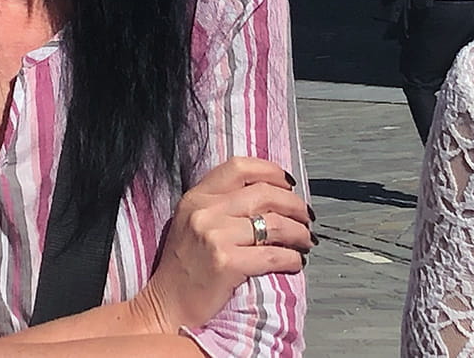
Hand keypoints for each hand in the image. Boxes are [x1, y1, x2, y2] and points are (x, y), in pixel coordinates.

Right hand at [130, 156, 313, 333]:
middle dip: (294, 205)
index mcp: (196, 197)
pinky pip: (272, 255)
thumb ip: (221, 204)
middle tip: (307, 217)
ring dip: (298, 232)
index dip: (271, 171)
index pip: (239, 167)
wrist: (166, 305)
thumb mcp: (193, 222)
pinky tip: (296, 262)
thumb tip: (271, 196)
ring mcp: (214, 236)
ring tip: (306, 241)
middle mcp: (204, 211)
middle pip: (264, 193)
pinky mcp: (226, 262)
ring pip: (274, 223)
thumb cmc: (183, 267)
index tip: (289, 184)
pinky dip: (291, 258)